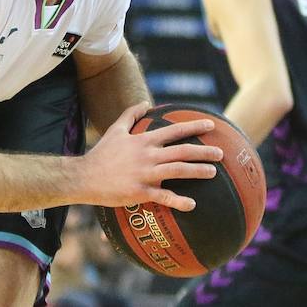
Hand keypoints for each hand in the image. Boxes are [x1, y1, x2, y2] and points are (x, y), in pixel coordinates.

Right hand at [81, 103, 221, 210]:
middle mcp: (148, 155)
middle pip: (182, 151)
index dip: (194, 126)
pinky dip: (179, 201)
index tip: (211, 124)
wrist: (85, 177)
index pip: (174, 130)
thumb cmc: (102, 154)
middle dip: (204, 151)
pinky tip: (192, 204)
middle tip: (221, 152)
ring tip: (213, 172)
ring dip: (197, 171)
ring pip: (178, 170)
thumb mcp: (116, 130)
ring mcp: (145, 174)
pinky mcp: (140, 192)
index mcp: (144, 140)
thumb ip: (131, 115)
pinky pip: (163, 197)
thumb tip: (145, 102)